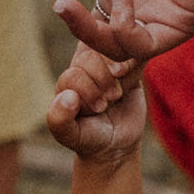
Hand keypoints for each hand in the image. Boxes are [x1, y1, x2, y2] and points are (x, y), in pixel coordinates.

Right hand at [37, 0, 193, 62]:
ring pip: (123, 52)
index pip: (96, 25)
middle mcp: (145, 7)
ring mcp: (165, 17)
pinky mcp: (185, 22)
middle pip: (106, 45)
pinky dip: (125, 32)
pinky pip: (147, 46)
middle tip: (64, 9)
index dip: (77, 25)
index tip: (60, 6)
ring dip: (98, 35)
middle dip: (82, 33)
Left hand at [45, 44, 145, 163]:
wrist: (117, 143)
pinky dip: (133, 64)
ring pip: (110, 49)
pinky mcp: (129, 66)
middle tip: (109, 100)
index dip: (87, 90)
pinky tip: (131, 82)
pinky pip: (132, 52)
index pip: (74, 72)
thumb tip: (67, 96)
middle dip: (101, 80)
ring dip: (118, 72)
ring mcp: (107, 65)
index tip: (97, 109)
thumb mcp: (70, 136)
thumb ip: (59, 120)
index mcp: (67, 80)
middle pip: (90, 56)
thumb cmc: (89, 139)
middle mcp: (84, 67)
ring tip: (118, 93)